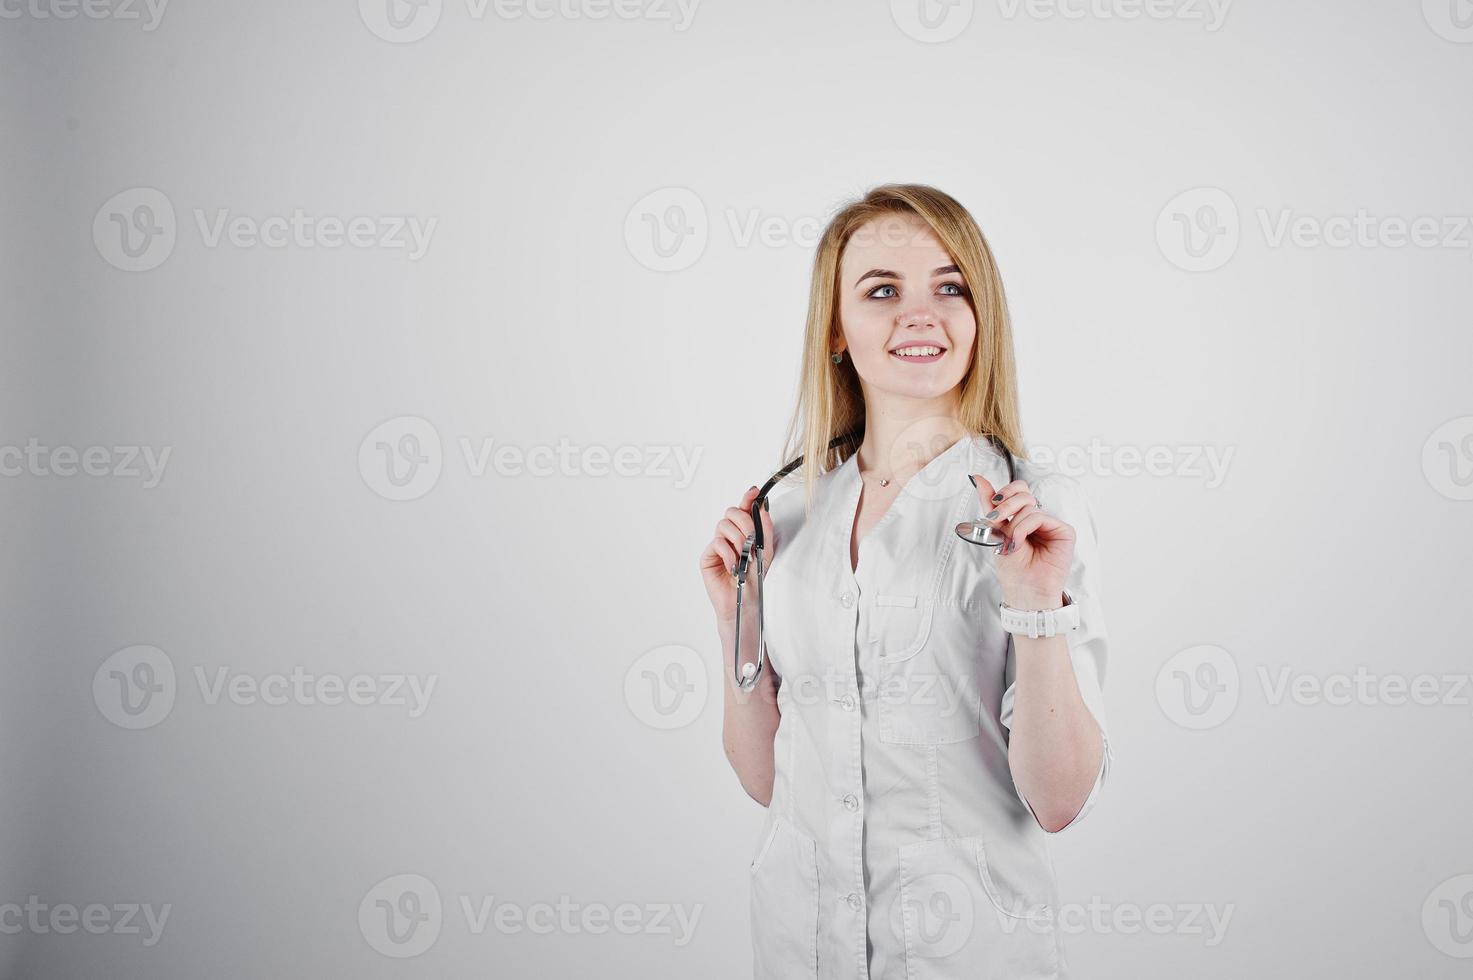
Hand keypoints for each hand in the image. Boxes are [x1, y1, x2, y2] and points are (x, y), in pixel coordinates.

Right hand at [698, 486, 774, 623]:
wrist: (746, 599)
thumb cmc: (754, 577)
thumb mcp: (766, 550)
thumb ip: (765, 528)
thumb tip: (762, 508)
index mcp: (744, 532)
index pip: (743, 509)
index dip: (747, 498)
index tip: (753, 492)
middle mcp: (730, 535)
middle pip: (732, 513)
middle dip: (745, 523)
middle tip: (752, 540)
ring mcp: (718, 544)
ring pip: (723, 525)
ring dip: (738, 540)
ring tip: (744, 557)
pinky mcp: (708, 555)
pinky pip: (717, 542)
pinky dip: (728, 553)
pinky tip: (734, 565)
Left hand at [968, 474, 1074, 608]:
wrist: (1024, 592)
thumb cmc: (1013, 569)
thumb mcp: (995, 532)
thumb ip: (989, 505)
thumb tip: (977, 478)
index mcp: (1023, 517)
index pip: (1018, 490)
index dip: (1004, 492)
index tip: (991, 505)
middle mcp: (1039, 518)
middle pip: (1023, 492)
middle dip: (1004, 504)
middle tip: (994, 520)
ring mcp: (1052, 524)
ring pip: (1029, 505)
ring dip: (1013, 523)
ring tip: (1010, 542)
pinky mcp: (1064, 532)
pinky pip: (1039, 516)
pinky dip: (1023, 528)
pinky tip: (1019, 542)